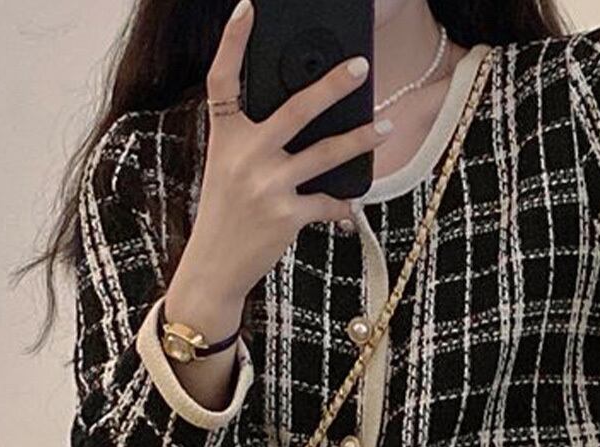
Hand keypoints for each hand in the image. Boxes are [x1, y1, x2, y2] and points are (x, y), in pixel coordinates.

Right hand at [180, 0, 394, 303]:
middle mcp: (245, 156)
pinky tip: (352, 204)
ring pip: (325, 154)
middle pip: (296, 109)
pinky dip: (342, 204)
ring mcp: (267, 186)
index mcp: (226, 137)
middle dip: (333, 86)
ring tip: (385, 128)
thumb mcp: (228, 171)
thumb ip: (255, 144)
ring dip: (360, 140)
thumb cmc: (225, 216)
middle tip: (360, 67)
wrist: (213, 267)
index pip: (223, 79)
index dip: (233, 41)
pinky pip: (327, 202)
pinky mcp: (286, 216)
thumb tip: (306, 126)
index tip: (248, 8)